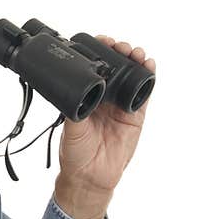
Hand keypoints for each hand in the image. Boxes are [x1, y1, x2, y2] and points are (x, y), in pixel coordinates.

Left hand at [54, 36, 154, 218]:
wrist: (90, 176)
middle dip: (119, 52)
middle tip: (120, 46)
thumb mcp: (70, 126)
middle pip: (115, 67)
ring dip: (135, 61)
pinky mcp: (136, 116)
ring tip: (135, 52)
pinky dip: (148, 78)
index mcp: (87, 96)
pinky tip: (149, 65)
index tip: (101, 42)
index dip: (99, 52)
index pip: (95, 67)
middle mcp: (105, 97)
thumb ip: (73, 108)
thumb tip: (73, 88)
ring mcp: (121, 105)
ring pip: (131, 76)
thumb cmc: (75, 153)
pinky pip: (144, 94)